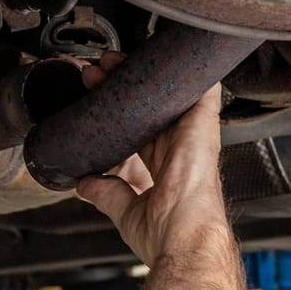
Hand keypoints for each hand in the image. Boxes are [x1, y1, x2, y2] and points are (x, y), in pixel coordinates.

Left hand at [74, 56, 243, 289]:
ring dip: (146, 75)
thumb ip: (108, 195)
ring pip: (169, 94)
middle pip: (152, 110)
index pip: (141, 133)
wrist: (184, 238)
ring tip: (114, 59)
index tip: (97, 99)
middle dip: (124, 88)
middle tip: (98, 73)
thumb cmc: (167, 236)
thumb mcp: (125, 212)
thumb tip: (86, 186)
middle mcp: (182, 151)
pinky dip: (194, 71)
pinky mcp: (202, 127)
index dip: (120, 115)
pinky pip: (204, 91)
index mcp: (167, 171)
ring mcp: (193, 137)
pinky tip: (179, 51)